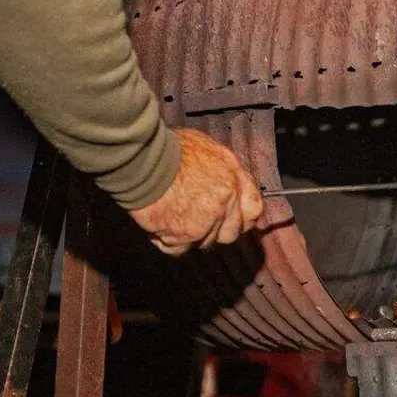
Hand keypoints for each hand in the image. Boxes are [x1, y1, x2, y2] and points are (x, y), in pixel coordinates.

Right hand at [129, 128, 262, 254]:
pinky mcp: (186, 234)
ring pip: (205, 242)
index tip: (232, 219)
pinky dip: (166, 241)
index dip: (241, 217)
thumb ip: (222, 171)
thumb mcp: (205, 148)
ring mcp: (208, 220)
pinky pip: (179, 249)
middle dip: (215, 230)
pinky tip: (158, 223)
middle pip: (231, 232)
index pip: (253, 209)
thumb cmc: (166, 150)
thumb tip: (228, 184)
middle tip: (194, 218)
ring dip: (188, 234)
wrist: (142, 160)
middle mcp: (226, 200)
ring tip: (170, 213)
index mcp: (233, 177)